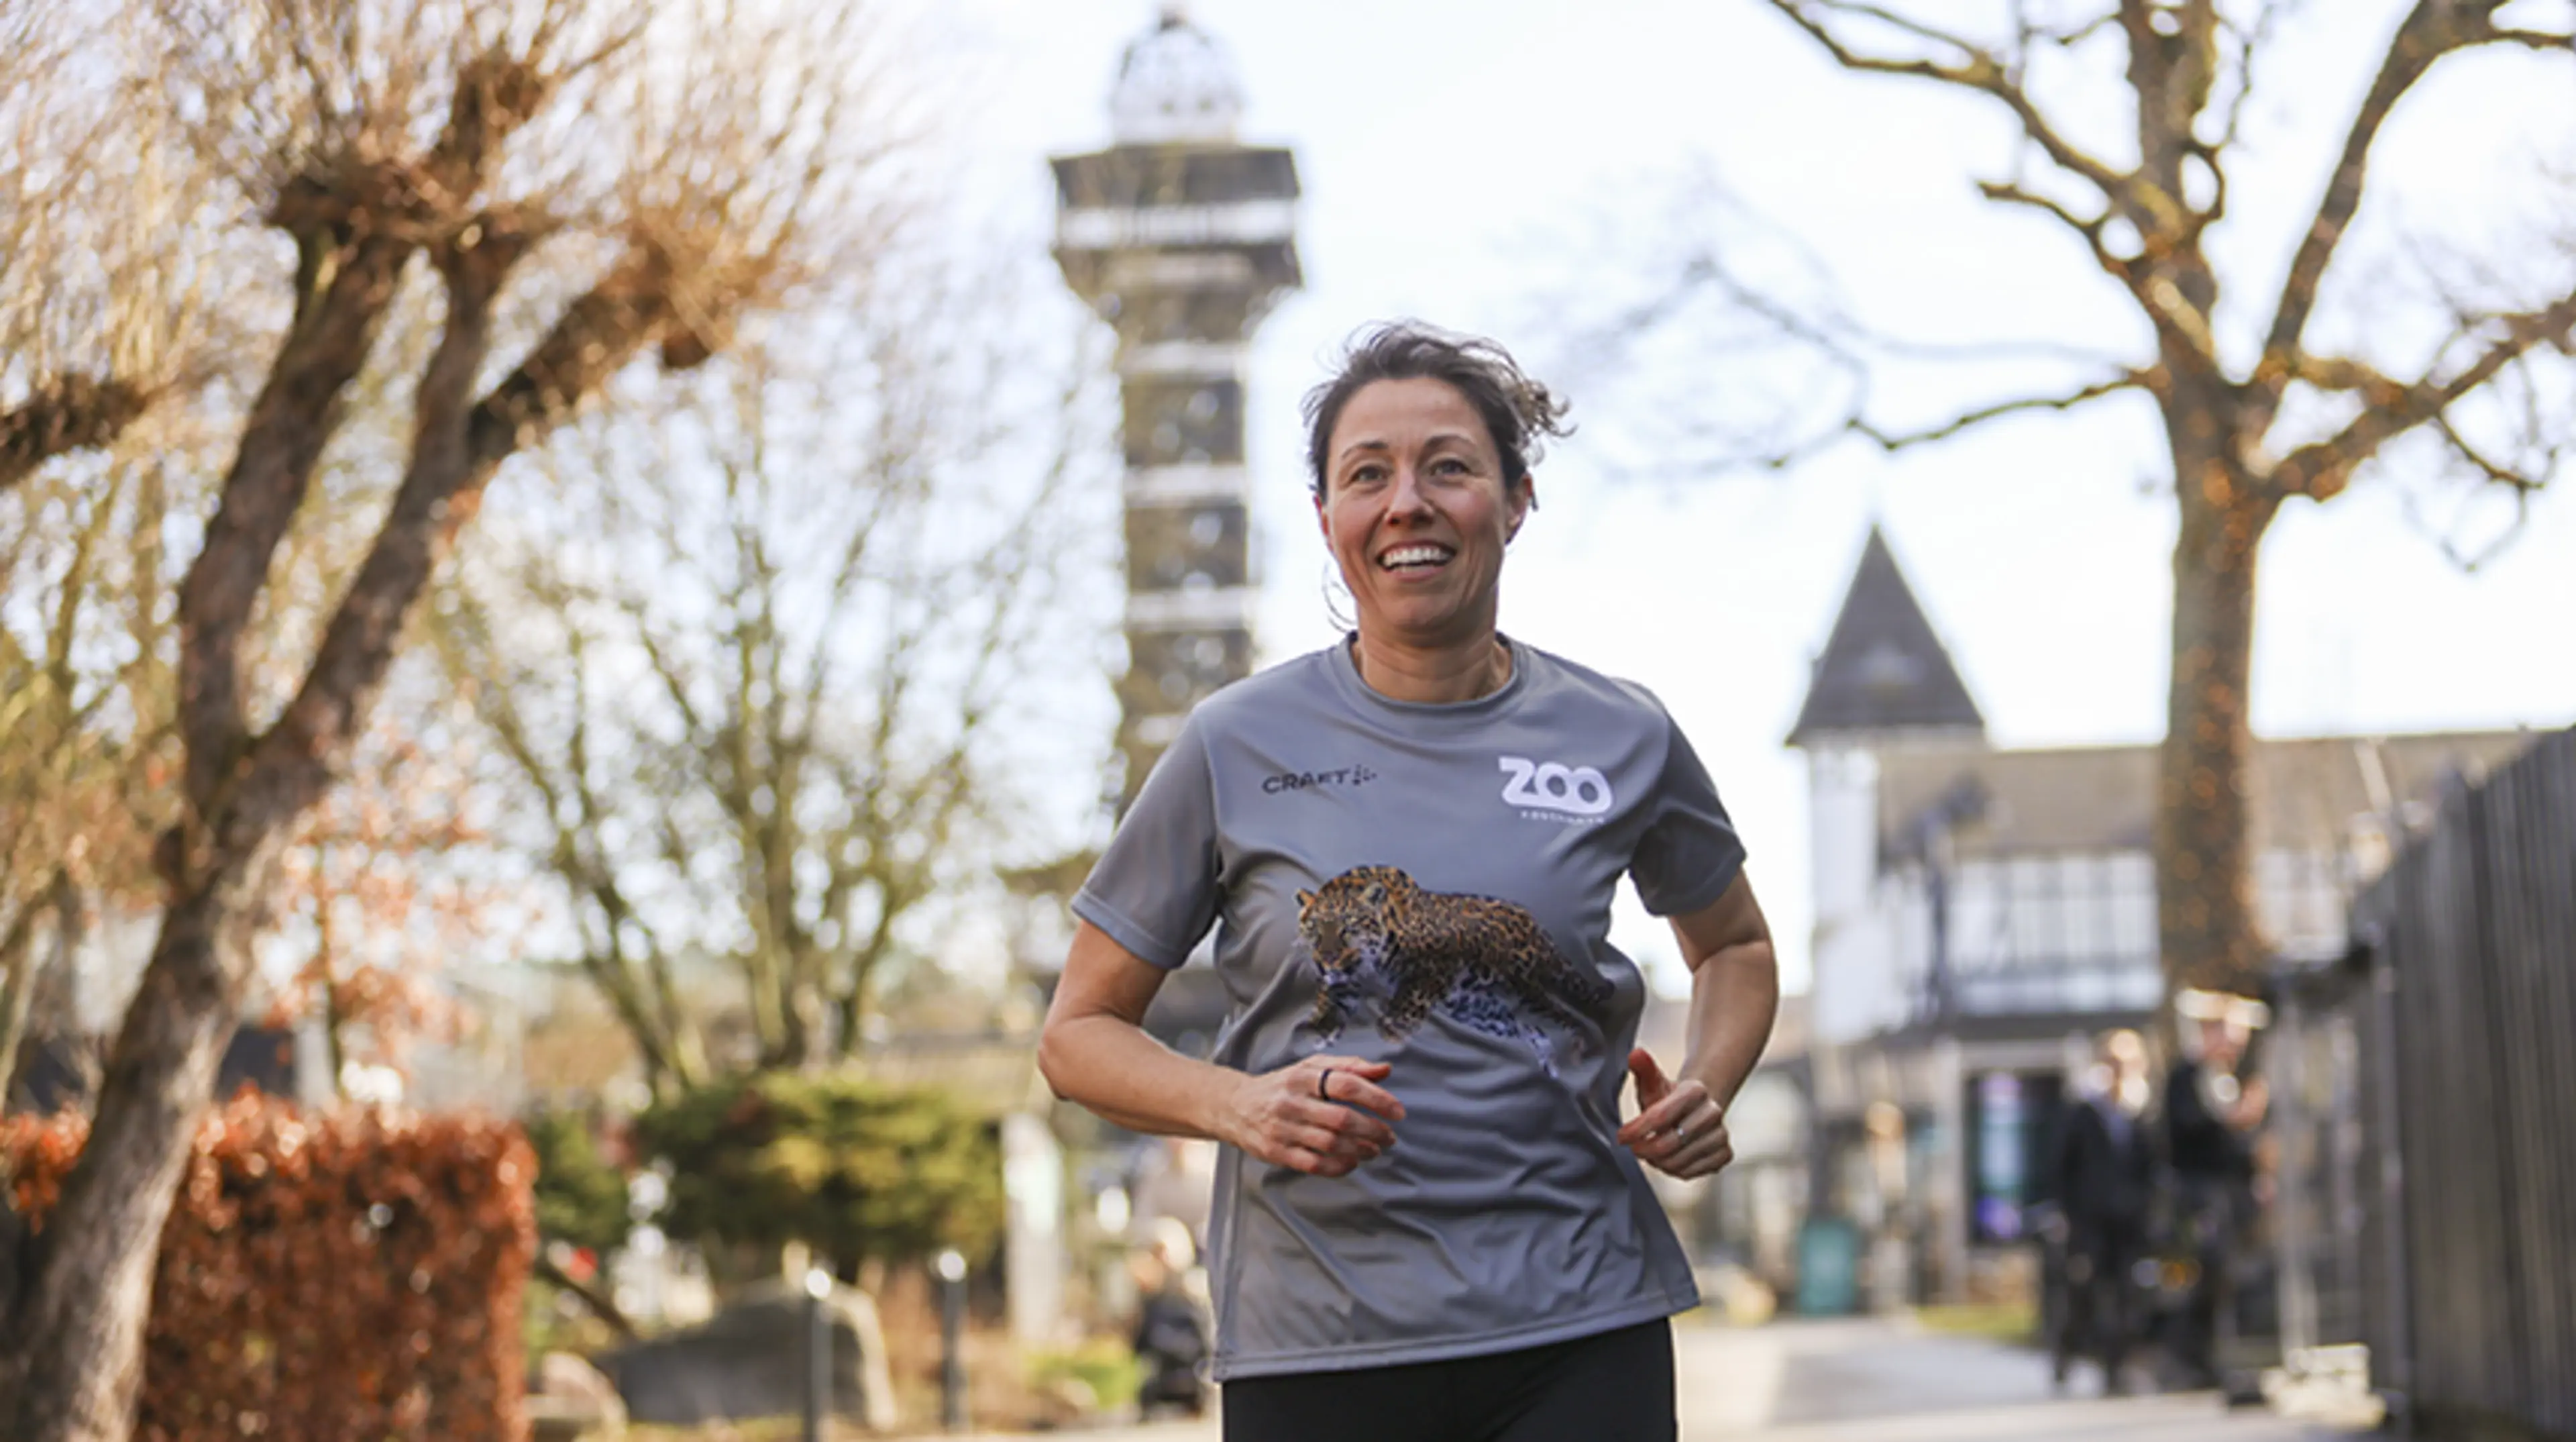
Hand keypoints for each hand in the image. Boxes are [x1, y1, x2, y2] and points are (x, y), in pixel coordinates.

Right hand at [1219, 1055, 1402, 1177]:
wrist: (1235, 1106)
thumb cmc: (1283, 1086)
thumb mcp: (1311, 1068)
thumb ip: (1349, 1067)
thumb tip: (1385, 1069)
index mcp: (1302, 1076)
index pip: (1346, 1084)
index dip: (1376, 1098)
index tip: (1397, 1112)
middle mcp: (1292, 1102)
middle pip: (1342, 1118)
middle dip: (1373, 1130)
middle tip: (1390, 1136)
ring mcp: (1282, 1129)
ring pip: (1330, 1144)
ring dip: (1360, 1150)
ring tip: (1375, 1149)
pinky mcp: (1276, 1153)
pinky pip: (1315, 1165)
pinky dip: (1339, 1166)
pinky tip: (1352, 1162)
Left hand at [1617, 1048, 1732, 1180]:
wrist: (1694, 1109)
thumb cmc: (1667, 1098)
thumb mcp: (1653, 1083)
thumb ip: (1643, 1069)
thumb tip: (1635, 1054)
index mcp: (1695, 1090)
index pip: (1660, 1116)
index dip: (1636, 1130)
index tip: (1621, 1136)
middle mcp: (1713, 1112)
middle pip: (1668, 1143)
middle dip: (1645, 1149)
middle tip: (1636, 1148)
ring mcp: (1722, 1134)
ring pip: (1678, 1161)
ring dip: (1658, 1162)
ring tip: (1652, 1151)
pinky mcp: (1725, 1154)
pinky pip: (1691, 1172)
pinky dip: (1675, 1170)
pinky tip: (1670, 1158)